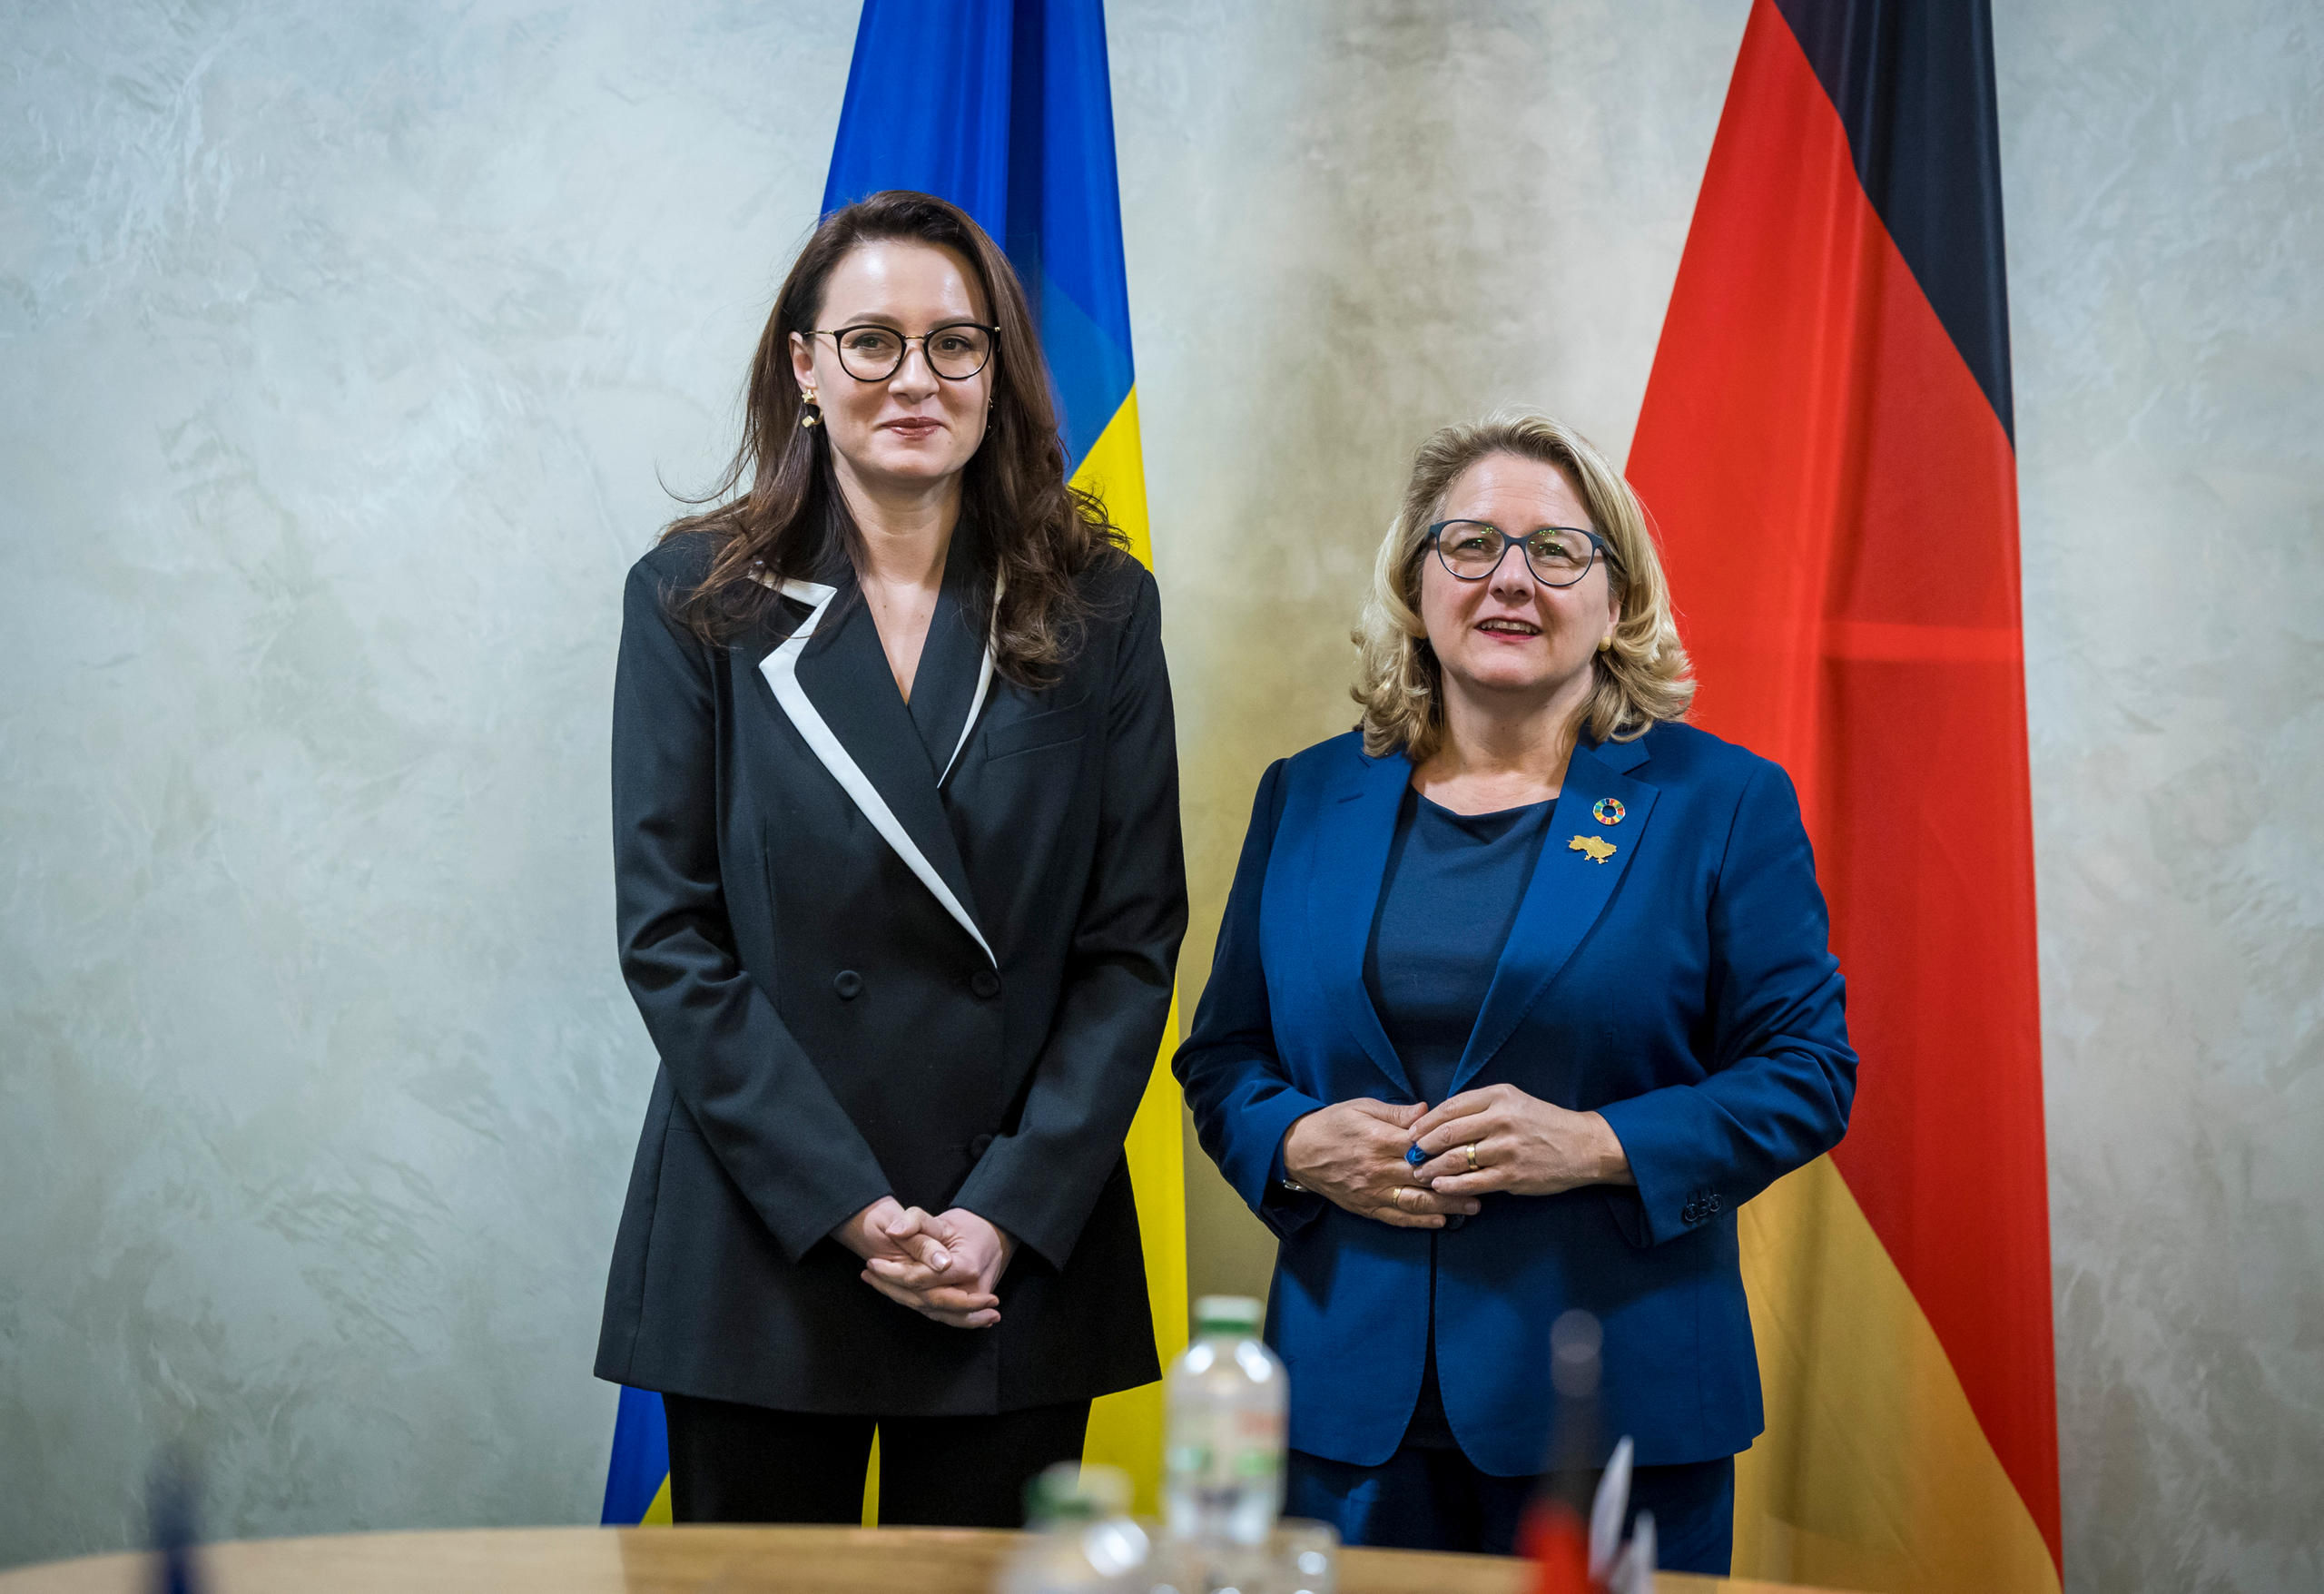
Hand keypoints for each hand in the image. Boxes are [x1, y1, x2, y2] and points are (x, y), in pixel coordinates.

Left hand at [860, 1205, 1015, 1328]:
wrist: (994, 1238)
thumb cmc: (969, 1227)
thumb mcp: (943, 1219)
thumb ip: (917, 1221)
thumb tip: (893, 1232)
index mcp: (966, 1267)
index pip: (923, 1279)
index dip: (894, 1273)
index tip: (872, 1262)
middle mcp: (970, 1290)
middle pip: (923, 1300)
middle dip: (891, 1288)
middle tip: (867, 1274)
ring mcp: (968, 1303)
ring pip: (928, 1310)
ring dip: (898, 1297)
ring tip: (873, 1282)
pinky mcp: (964, 1309)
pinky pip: (937, 1313)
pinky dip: (913, 1304)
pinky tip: (892, 1293)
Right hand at [1281, 1098, 1480, 1228]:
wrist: (1297, 1151)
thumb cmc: (1331, 1124)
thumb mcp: (1362, 1107)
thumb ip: (1396, 1113)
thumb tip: (1427, 1111)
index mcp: (1379, 1141)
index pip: (1423, 1148)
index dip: (1450, 1151)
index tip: (1474, 1152)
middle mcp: (1378, 1169)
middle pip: (1426, 1179)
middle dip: (1458, 1183)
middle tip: (1487, 1186)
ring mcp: (1372, 1192)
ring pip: (1416, 1202)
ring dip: (1446, 1206)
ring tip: (1472, 1207)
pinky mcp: (1365, 1207)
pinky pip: (1396, 1217)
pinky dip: (1420, 1221)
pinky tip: (1440, 1221)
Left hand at [1408, 1084, 1632, 1197]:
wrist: (1583, 1146)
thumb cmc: (1543, 1122)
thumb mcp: (1513, 1101)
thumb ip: (1480, 1106)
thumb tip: (1438, 1119)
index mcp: (1499, 1096)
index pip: (1450, 1107)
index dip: (1425, 1122)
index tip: (1411, 1133)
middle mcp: (1501, 1119)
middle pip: (1448, 1133)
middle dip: (1422, 1146)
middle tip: (1410, 1155)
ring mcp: (1507, 1148)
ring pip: (1456, 1159)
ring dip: (1432, 1168)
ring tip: (1420, 1173)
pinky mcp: (1513, 1174)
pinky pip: (1472, 1182)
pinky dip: (1451, 1185)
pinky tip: (1440, 1186)